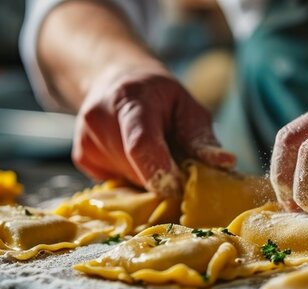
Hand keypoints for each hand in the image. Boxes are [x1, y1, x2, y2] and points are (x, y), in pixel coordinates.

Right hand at [72, 66, 234, 195]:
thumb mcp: (187, 107)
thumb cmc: (160, 98)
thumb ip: (201, 138)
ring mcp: (86, 139)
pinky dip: (133, 178)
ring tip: (155, 153)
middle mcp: (99, 117)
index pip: (141, 144)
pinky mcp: (82, 157)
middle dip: (163, 177)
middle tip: (178, 164)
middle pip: (136, 169)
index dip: (162, 172)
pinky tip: (135, 157)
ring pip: (127, 181)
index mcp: (130, 99)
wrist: (117, 82)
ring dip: (149, 178)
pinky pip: (116, 183)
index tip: (180, 189)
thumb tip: (225, 163)